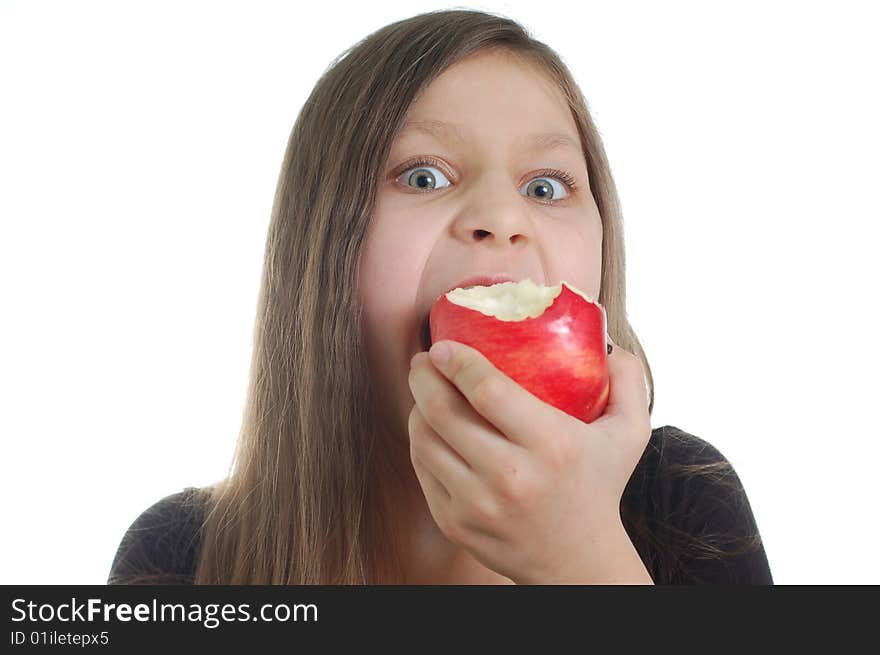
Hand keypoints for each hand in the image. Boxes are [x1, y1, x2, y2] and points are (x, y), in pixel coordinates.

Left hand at [407, 335, 652, 583]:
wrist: (579, 564)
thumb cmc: (600, 488)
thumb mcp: (630, 434)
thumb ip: (629, 381)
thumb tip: (606, 341)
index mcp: (550, 444)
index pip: (487, 391)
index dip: (458, 362)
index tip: (444, 346)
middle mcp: (510, 476)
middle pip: (444, 411)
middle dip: (423, 376)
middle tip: (423, 360)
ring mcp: (477, 504)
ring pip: (425, 440)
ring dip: (416, 407)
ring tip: (424, 390)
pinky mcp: (455, 524)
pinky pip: (423, 470)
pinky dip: (420, 441)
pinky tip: (428, 427)